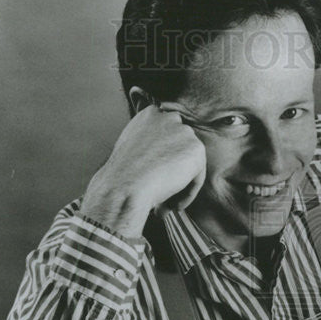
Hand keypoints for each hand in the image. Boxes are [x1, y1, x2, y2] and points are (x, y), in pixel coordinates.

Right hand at [81, 105, 206, 238]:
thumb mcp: (131, 149)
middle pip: (180, 149)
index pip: (167, 135)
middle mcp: (169, 117)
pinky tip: (173, 205)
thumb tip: (164, 160)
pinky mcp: (197, 149)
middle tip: (162, 193)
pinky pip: (197, 177)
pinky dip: (187, 194)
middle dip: (174, 170)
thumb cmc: (123, 175)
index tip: (157, 177)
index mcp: (150, 114)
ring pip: (189, 164)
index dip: (164, 158)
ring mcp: (185, 132)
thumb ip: (149, 146)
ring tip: (166, 204)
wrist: (125, 185)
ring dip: (181, 184)